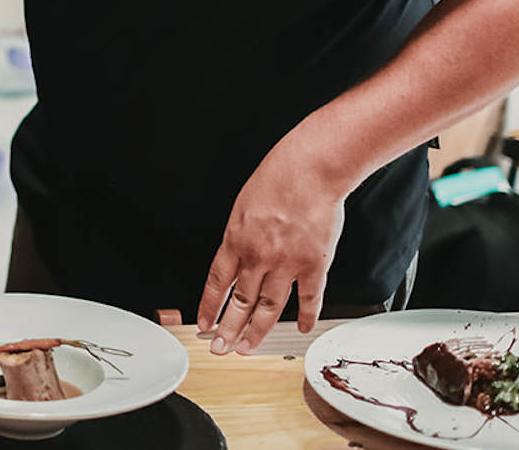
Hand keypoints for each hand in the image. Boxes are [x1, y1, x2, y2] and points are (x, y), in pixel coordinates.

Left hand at [196, 143, 347, 354]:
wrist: (310, 170)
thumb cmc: (277, 179)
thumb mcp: (242, 206)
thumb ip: (239, 236)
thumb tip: (235, 258)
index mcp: (236, 240)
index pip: (217, 283)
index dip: (209, 307)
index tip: (204, 324)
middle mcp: (258, 256)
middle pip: (241, 302)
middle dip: (228, 329)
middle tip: (221, 348)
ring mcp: (287, 263)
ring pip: (269, 308)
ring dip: (256, 331)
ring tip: (248, 348)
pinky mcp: (314, 264)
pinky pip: (308, 298)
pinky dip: (305, 316)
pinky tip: (302, 329)